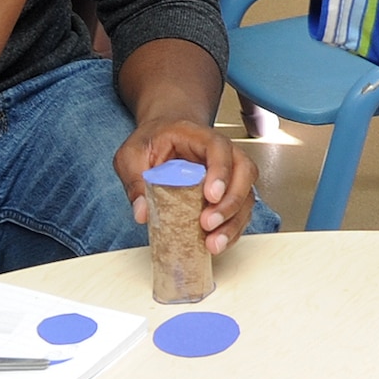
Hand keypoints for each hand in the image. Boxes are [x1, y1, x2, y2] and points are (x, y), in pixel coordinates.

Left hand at [115, 118, 258, 254]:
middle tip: (209, 223)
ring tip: (214, 243)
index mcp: (199, 136)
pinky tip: (218, 242)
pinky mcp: (228, 192)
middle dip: (232, 202)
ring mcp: (229, 173)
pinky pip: (240, 211)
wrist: (163, 135)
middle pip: (245, 172)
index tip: (211, 196)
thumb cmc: (152, 141)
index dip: (220, 171)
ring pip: (247, 195)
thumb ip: (135, 180)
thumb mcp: (132, 155)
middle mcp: (222, 153)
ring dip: (234, 222)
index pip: (219, 148)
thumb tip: (143, 212)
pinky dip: (233, 229)